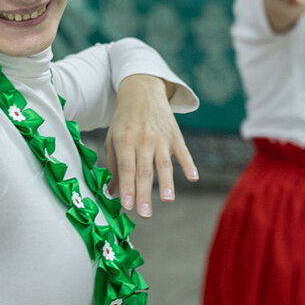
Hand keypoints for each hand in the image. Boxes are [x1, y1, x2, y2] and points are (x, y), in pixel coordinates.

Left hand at [105, 75, 197, 217]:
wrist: (142, 91)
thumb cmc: (124, 120)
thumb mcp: (113, 139)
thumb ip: (113, 166)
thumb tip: (111, 192)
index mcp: (125, 141)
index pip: (126, 168)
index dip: (127, 187)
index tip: (127, 206)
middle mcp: (143, 140)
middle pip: (144, 170)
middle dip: (144, 193)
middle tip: (144, 214)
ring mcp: (161, 138)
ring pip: (164, 164)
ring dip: (167, 183)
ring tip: (168, 200)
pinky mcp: (175, 136)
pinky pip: (183, 152)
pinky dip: (189, 164)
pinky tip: (193, 178)